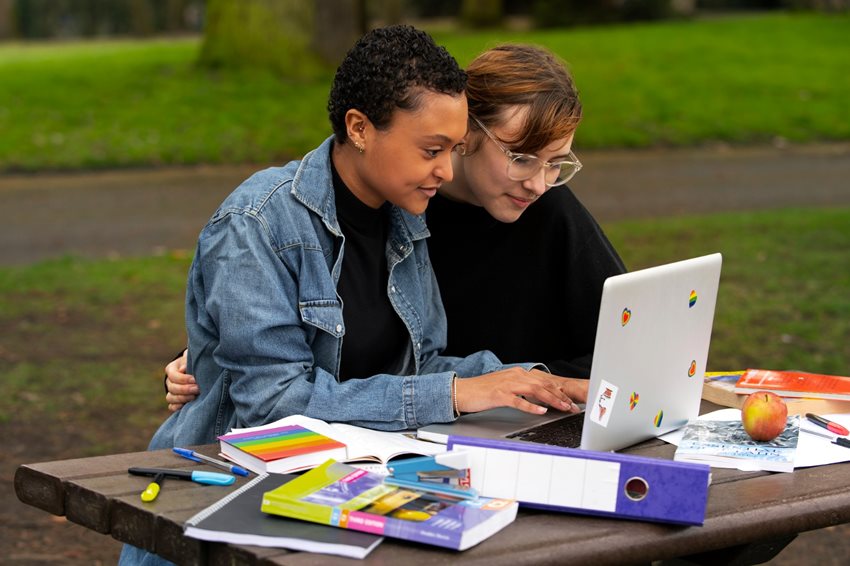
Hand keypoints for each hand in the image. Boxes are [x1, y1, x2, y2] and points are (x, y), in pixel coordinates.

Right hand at [165, 350, 198, 411]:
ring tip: (195, 396)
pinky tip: (186, 405)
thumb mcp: (191, 358)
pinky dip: (177, 407)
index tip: (195, 379)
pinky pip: (172, 407)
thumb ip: (187, 360)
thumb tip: (183, 369)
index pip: (173, 376)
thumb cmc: (194, 362)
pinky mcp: (175, 401)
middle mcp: (169, 381)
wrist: (197, 370)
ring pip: (170, 398)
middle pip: (172, 388)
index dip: (183, 379)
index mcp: (171, 369)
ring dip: (182, 398)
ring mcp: (171, 392)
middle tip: (198, 389)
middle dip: (185, 389)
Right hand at [455, 368, 585, 414]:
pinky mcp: (499, 394)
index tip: (570, 401)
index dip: (559, 391)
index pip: (543, 381)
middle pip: (543, 385)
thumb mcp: (505, 386)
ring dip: (551, 400)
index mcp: (517, 373)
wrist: (462, 391)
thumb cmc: (482, 391)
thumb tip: (537, 398)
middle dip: (560, 396)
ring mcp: (507, 384)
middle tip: (572, 407)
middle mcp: (514, 376)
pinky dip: (531, 406)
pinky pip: (518, 400)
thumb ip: (521, 389)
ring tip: (562, 408)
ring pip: (535, 390)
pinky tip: (540, 411)